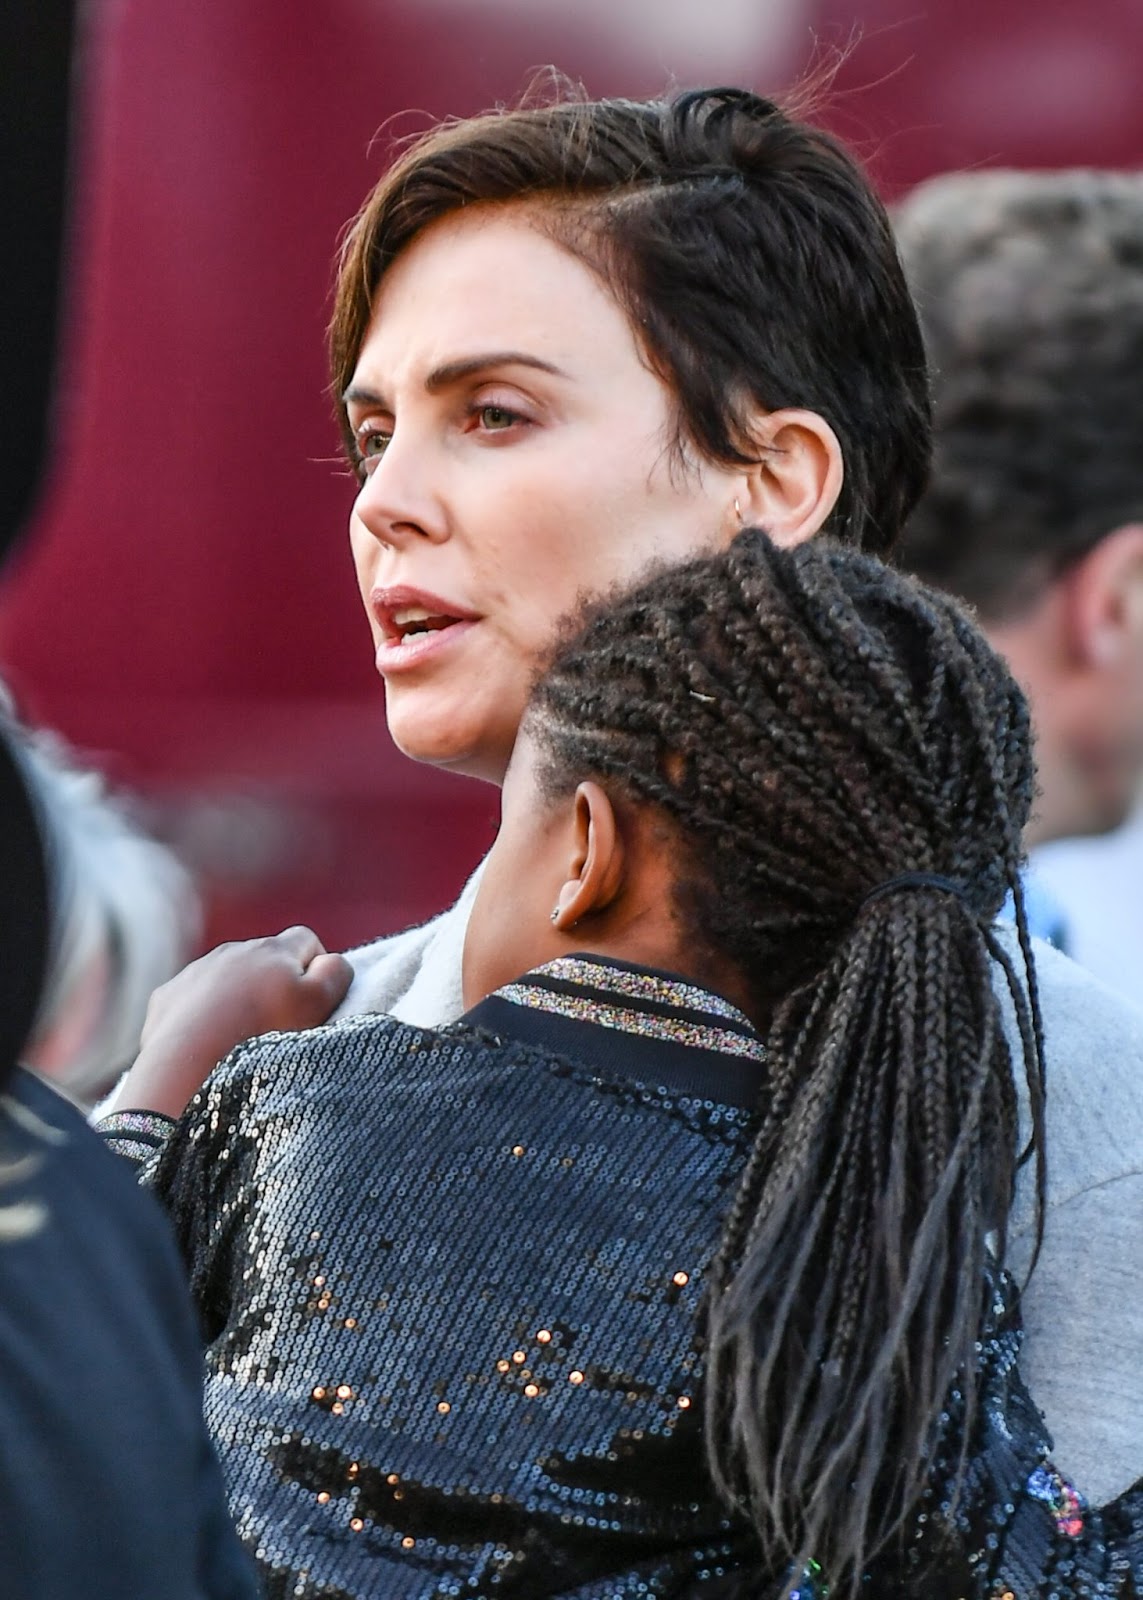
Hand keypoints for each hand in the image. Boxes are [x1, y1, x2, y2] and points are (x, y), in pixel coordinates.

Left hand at [113, 926, 352, 1118]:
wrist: (187, 1062)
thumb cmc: (262, 1033)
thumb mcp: (318, 1004)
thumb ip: (335, 974)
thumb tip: (331, 961)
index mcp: (273, 948)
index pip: (306, 940)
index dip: (316, 967)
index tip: (314, 1002)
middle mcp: (232, 950)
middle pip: (264, 958)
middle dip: (274, 983)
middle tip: (279, 1025)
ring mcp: (196, 972)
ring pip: (226, 977)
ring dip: (237, 998)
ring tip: (241, 1038)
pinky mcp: (167, 997)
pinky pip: (192, 999)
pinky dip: (202, 1015)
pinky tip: (207, 1044)